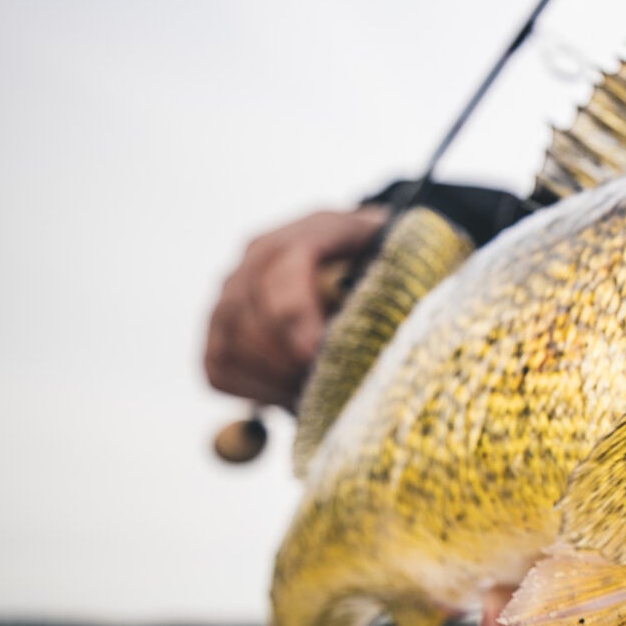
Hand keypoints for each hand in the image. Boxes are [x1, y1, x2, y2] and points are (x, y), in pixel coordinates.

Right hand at [203, 206, 388, 407]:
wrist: (364, 264)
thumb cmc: (391, 268)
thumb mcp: (406, 264)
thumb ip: (395, 281)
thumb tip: (385, 324)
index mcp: (312, 230)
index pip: (287, 267)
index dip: (296, 313)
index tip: (316, 354)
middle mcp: (260, 254)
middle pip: (250, 310)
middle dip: (286, 358)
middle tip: (322, 385)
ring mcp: (232, 288)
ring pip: (230, 342)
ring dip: (271, 378)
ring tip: (312, 393)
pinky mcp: (219, 326)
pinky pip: (219, 366)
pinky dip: (253, 389)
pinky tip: (289, 394)